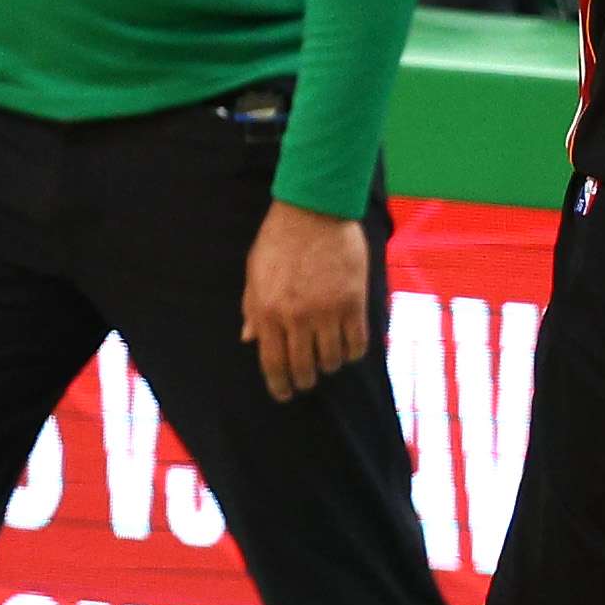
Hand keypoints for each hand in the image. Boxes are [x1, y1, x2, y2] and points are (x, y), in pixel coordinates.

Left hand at [241, 197, 371, 400]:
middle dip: (305, 380)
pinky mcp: (353, 302)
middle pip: (304, 368)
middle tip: (307, 380)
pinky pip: (356, 343)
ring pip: (332, 360)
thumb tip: (248, 339)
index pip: (273, 364)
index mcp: (268, 312)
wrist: (314, 210)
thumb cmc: (279, 240)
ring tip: (328, 359)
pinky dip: (353, 353)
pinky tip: (349, 349)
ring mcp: (327, 311)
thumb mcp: (255, 273)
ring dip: (329, 366)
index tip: (284, 394)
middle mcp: (296, 317)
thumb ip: (252, 309)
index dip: (279, 385)